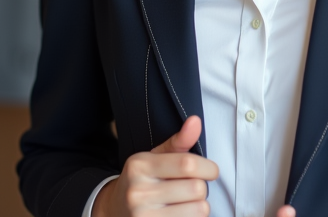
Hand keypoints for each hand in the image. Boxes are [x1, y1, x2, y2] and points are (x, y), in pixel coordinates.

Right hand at [93, 116, 218, 215]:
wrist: (115, 209)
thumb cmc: (142, 180)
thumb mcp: (155, 157)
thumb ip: (178, 141)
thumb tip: (195, 121)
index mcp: (140, 166)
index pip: (187, 164)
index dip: (208, 168)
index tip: (211, 171)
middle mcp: (139, 191)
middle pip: (196, 188)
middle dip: (201, 187)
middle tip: (192, 188)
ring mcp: (143, 215)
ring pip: (198, 209)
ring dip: (200, 205)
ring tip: (186, 202)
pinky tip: (181, 213)